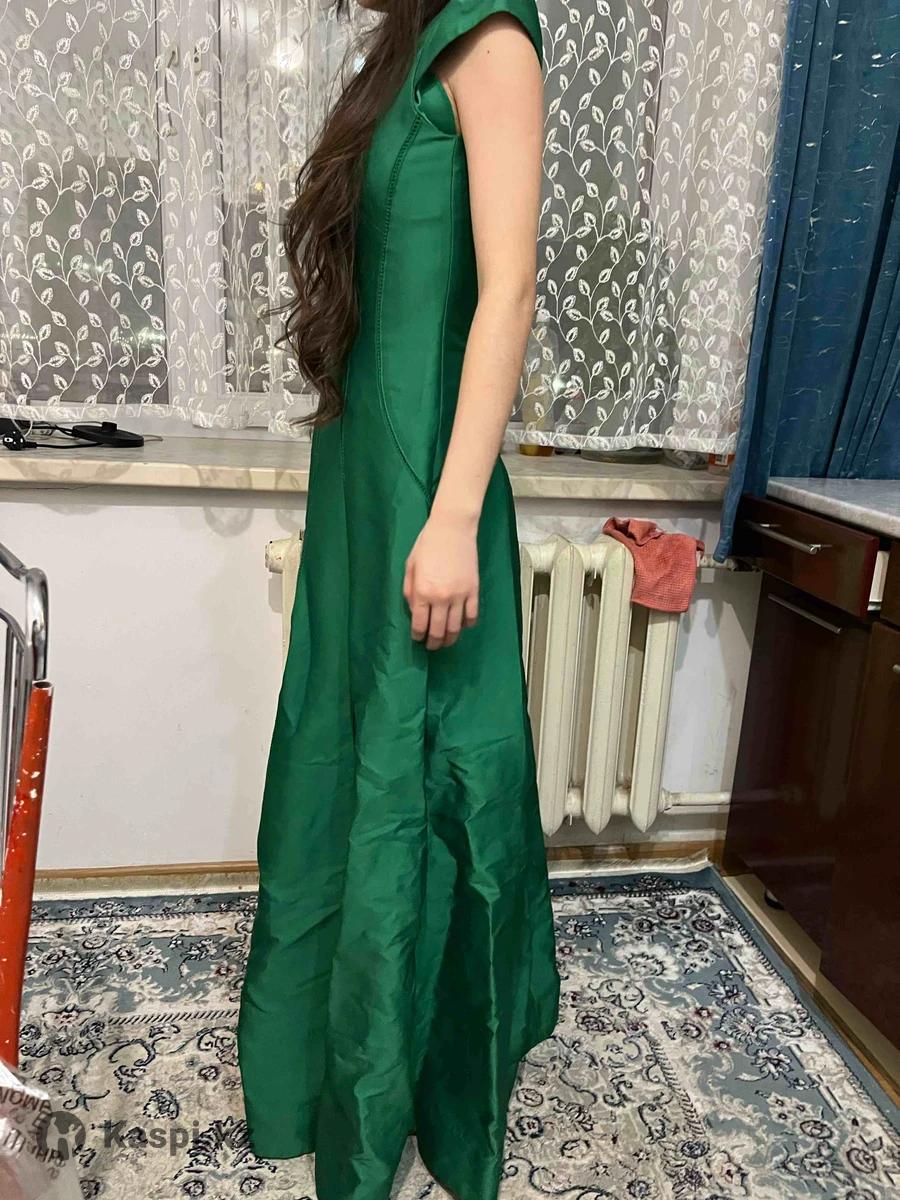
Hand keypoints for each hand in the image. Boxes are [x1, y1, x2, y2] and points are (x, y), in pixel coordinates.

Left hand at [403, 512, 478, 649]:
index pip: (420, 624)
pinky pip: (472, 615)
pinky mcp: (474, 590)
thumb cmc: (427, 544)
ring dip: (450, 638)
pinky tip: (462, 626)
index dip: (418, 635)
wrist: (453, 529)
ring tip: (446, 641)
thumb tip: (415, 611)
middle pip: (438, 631)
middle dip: (434, 642)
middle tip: (431, 646)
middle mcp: (441, 598)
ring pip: (456, 627)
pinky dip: (467, 624)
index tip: (417, 638)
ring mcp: (460, 596)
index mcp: (423, 592)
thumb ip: (410, 591)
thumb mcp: (410, 567)